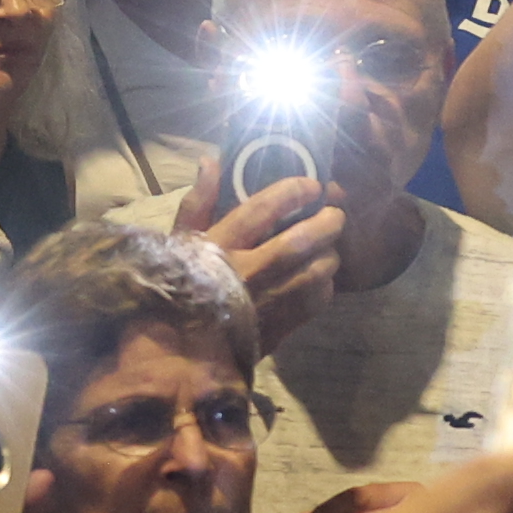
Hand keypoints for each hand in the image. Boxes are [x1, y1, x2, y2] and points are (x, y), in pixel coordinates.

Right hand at [170, 166, 345, 351]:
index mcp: (221, 245)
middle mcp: (247, 272)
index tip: (311, 186)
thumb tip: (210, 161)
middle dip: (326, 223)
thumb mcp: (182, 240)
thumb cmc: (179, 286)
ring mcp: (266, 302)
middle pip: (300, 241)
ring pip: (315, 272)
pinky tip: (320, 278)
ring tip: (329, 246)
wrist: (179, 350)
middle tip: (334, 214)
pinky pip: (316, 302)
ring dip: (329, 255)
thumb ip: (199, 201)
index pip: (264, 208)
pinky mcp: (279, 327)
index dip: (294, 192)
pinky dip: (325, 286)